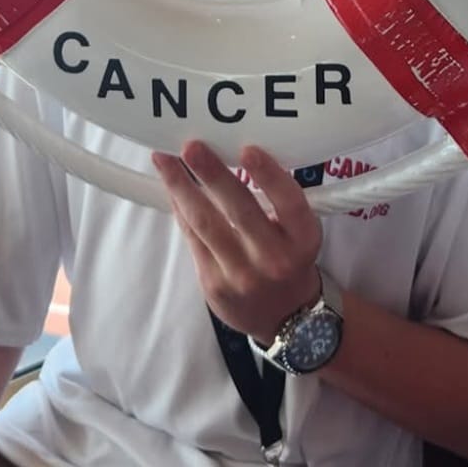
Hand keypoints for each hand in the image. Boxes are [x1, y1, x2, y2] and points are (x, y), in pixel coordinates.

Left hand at [152, 140, 322, 343]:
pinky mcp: (214, 284)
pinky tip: (170, 186)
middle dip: (213, 175)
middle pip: (240, 211)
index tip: (248, 149)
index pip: (290, 203)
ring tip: (165, 160)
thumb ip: (277, 199)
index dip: (270, 176)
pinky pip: (192, 238)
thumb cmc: (289, 257)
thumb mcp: (298, 231)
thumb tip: (235, 150)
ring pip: (206, 223)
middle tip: (191, 147)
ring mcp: (242, 274)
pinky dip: (180, 208)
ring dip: (181, 187)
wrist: (286, 319)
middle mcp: (275, 258)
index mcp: (302, 239)